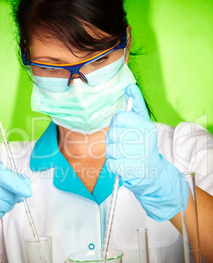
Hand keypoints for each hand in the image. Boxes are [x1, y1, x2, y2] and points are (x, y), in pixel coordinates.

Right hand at [0, 156, 31, 237]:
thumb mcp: (1, 174)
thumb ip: (14, 177)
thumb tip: (26, 184)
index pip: (1, 174)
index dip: (15, 184)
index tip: (28, 192)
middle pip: (3, 191)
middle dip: (14, 197)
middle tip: (16, 197)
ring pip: (0, 204)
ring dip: (8, 205)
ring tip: (6, 202)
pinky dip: (0, 212)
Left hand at [105, 84, 188, 221]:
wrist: (153, 174)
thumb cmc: (144, 146)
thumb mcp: (143, 124)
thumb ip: (136, 106)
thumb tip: (130, 87)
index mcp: (145, 126)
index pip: (118, 118)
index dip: (117, 125)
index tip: (124, 130)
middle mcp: (142, 140)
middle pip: (112, 134)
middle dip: (114, 141)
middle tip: (125, 146)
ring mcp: (136, 155)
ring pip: (110, 149)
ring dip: (113, 154)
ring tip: (125, 157)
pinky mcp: (129, 169)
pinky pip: (110, 163)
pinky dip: (114, 166)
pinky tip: (124, 166)